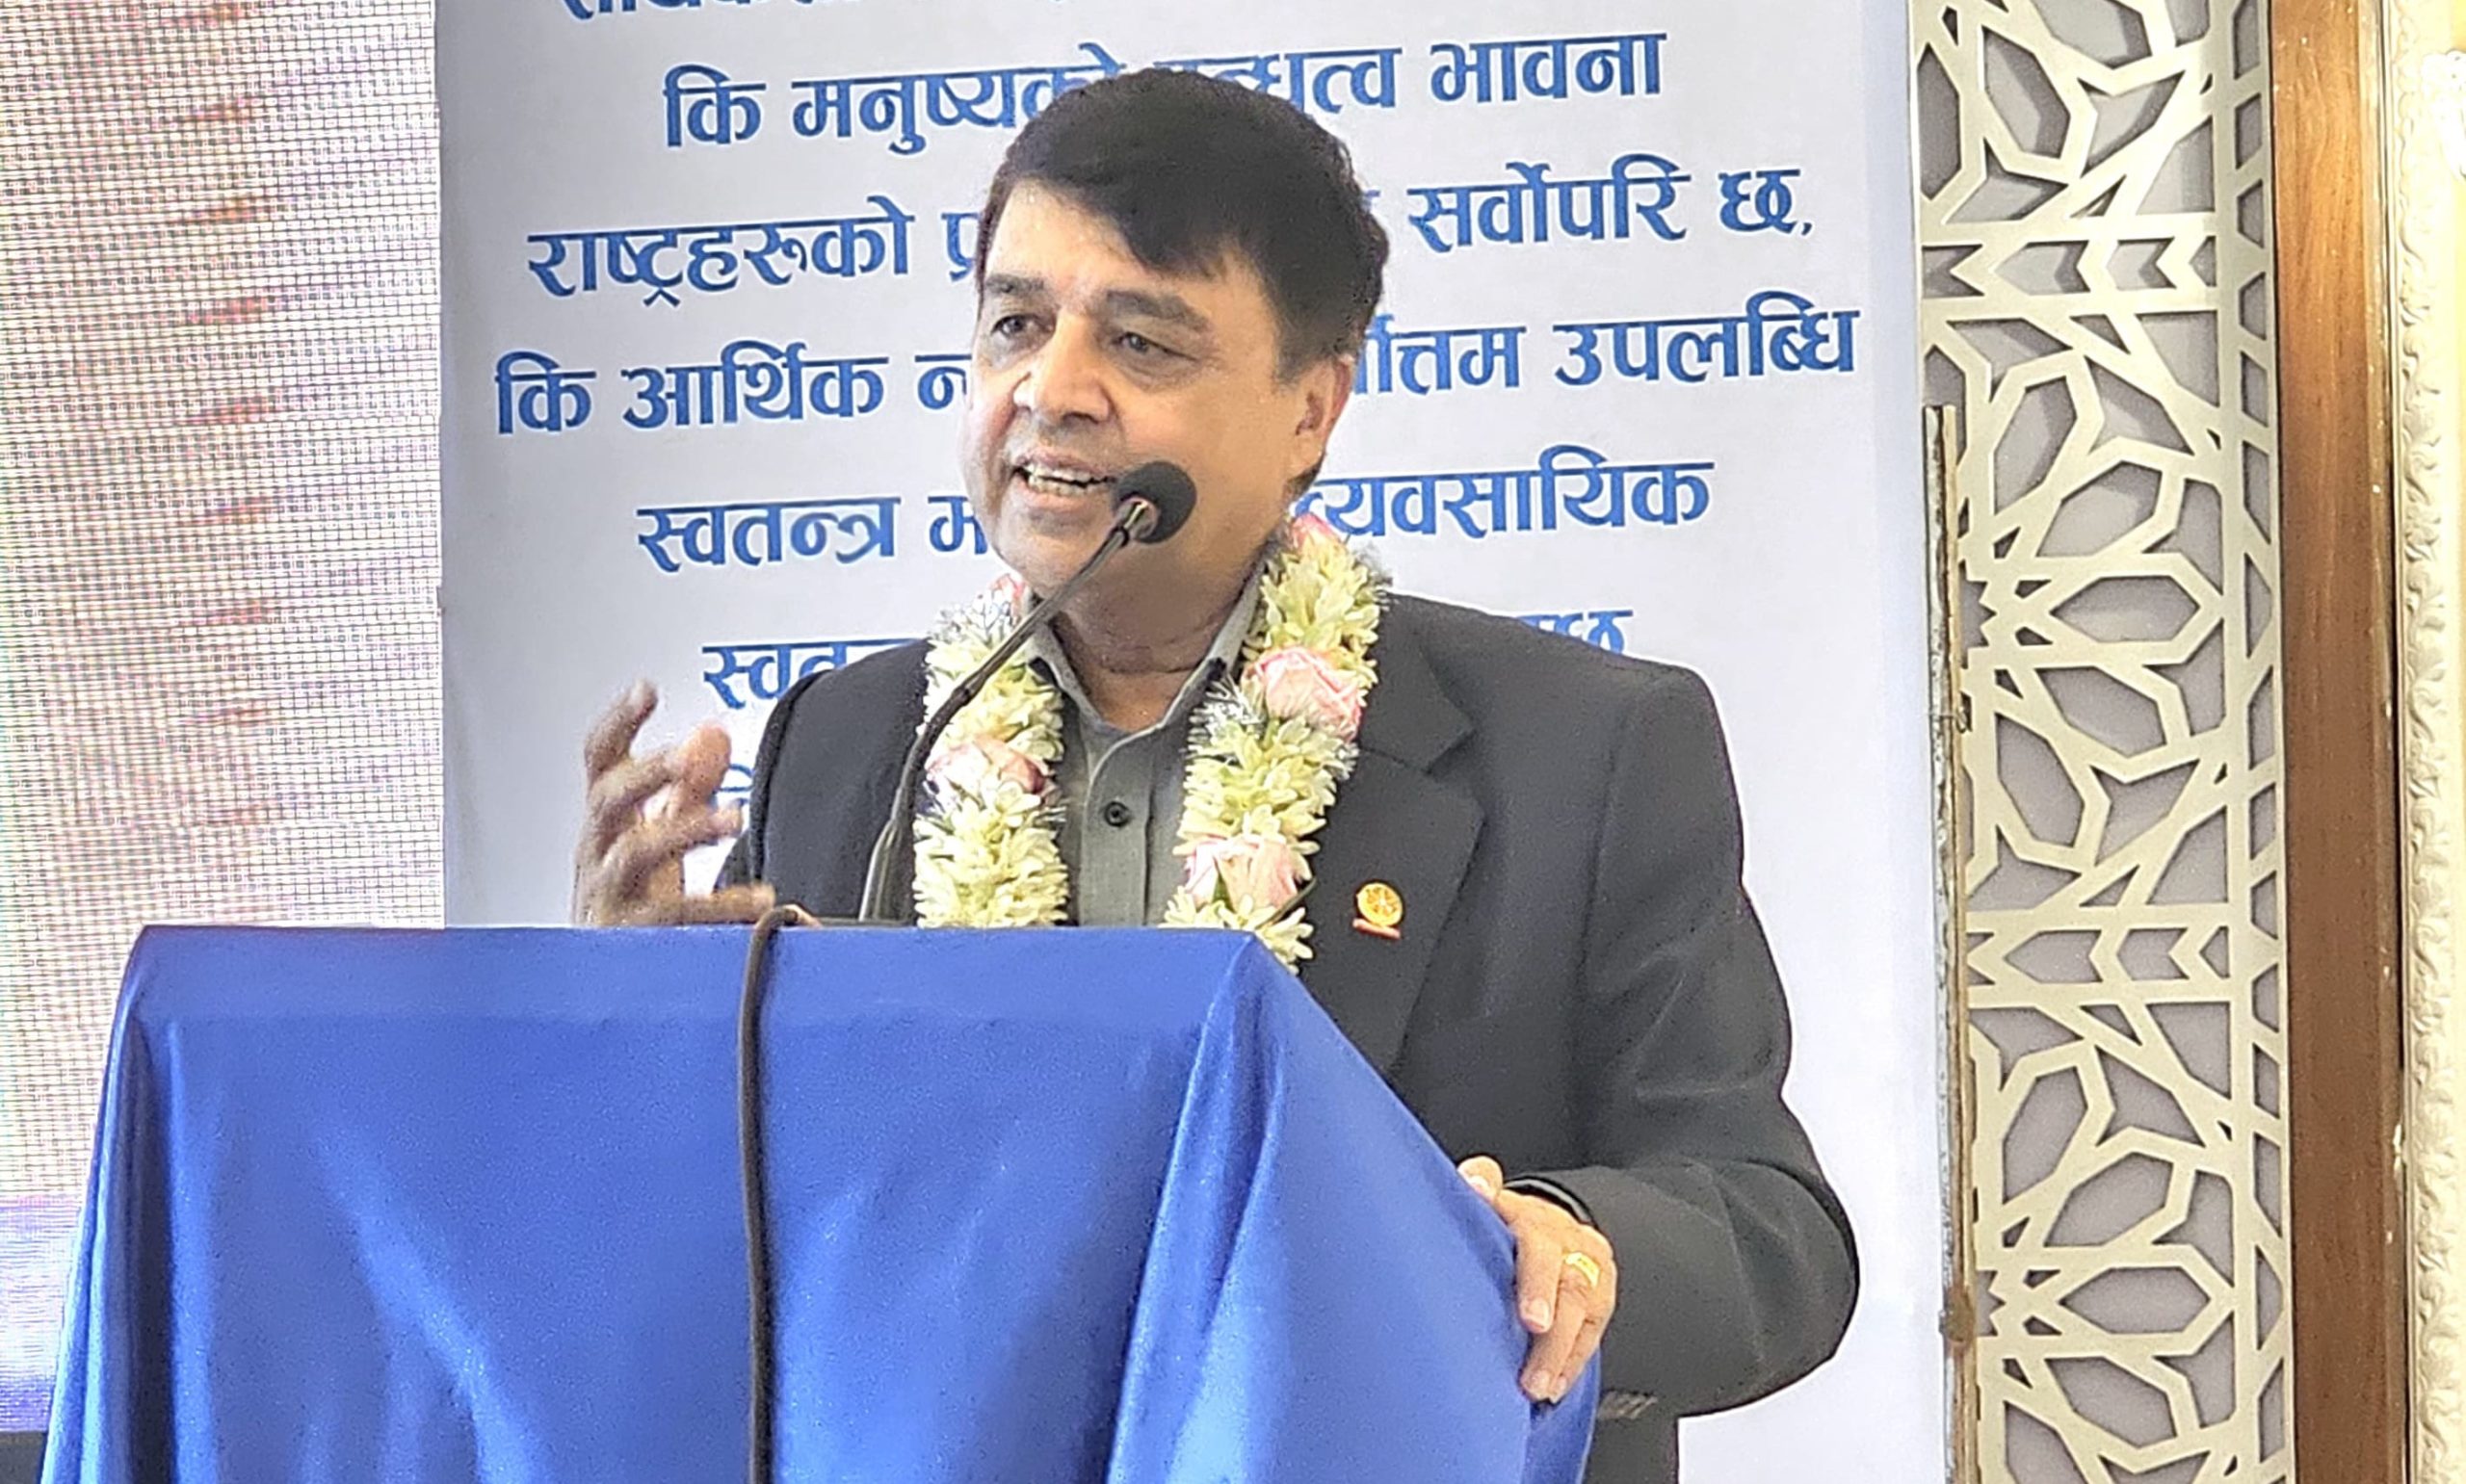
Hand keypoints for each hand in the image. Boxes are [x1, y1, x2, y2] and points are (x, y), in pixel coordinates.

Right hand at [570, 681, 776, 925]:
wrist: (608, 983)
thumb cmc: (634, 904)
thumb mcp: (660, 838)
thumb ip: (688, 785)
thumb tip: (712, 732)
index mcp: (608, 822)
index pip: (601, 761)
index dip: (618, 723)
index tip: (644, 690)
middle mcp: (599, 853)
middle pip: (608, 800)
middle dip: (648, 773)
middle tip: (687, 756)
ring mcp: (609, 897)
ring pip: (634, 855)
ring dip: (683, 830)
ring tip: (732, 819)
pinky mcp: (629, 941)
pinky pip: (671, 919)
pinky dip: (717, 907)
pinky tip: (756, 900)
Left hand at [1459, 1155, 1616, 1403]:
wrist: (1555, 1227)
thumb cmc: (1509, 1222)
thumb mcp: (1491, 1198)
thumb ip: (1480, 1186)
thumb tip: (1471, 1180)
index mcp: (1533, 1219)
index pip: (1537, 1244)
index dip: (1536, 1280)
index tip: (1530, 1316)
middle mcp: (1568, 1244)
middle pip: (1569, 1285)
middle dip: (1554, 1328)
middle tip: (1533, 1354)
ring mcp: (1589, 1271)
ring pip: (1583, 1311)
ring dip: (1559, 1354)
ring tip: (1536, 1386)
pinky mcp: (1602, 1299)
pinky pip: (1592, 1334)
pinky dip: (1571, 1364)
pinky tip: (1553, 1386)